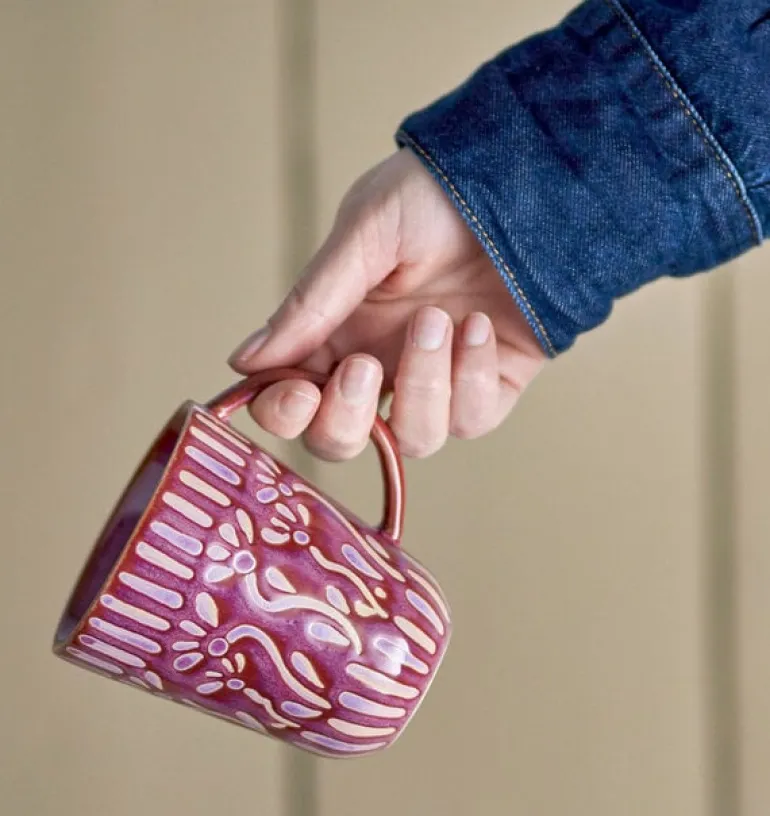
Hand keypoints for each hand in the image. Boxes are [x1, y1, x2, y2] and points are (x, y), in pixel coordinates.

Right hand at [228, 148, 545, 459]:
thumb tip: (244, 362)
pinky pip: (472, 419)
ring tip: (436, 320)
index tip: (296, 394)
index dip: (283, 412)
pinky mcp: (490, 386)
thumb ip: (309, 304)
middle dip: (344, 423)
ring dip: (421, 385)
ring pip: (413, 440)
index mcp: (337, 331)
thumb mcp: (364, 234)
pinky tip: (477, 325)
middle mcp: (382, 364)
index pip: (291, 398)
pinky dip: (471, 377)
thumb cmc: (438, 192)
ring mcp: (437, 381)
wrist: (526, 176)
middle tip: (363, 368)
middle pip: (343, 440)